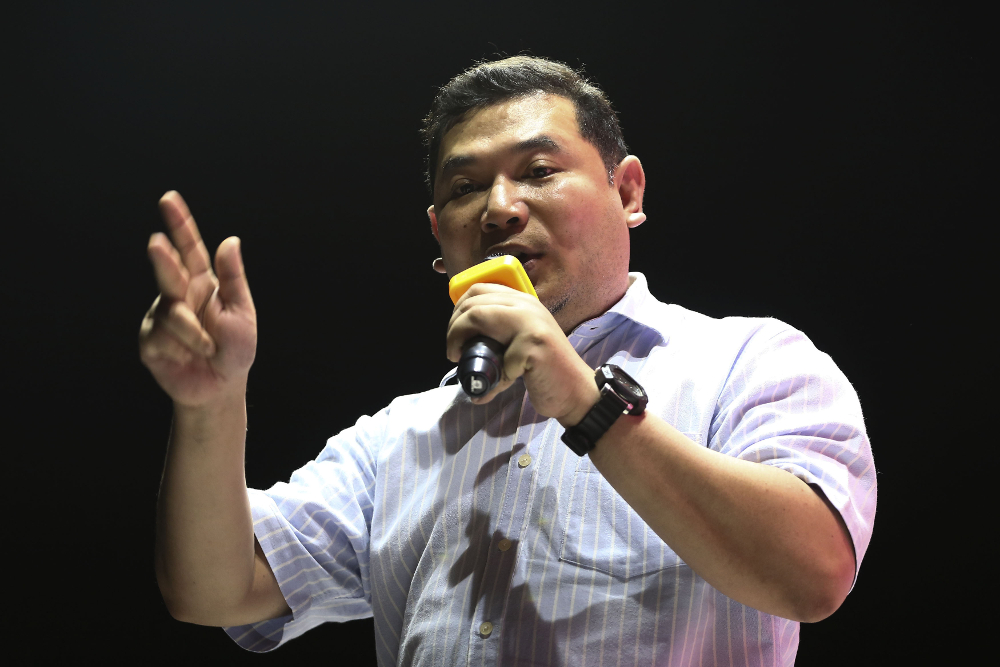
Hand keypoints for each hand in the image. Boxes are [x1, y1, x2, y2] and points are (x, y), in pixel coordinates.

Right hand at [139, 191, 256, 407]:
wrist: (219, 387)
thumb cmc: (235, 349)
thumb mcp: (242, 313)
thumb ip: (233, 279)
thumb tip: (231, 241)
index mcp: (203, 282)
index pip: (191, 249)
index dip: (180, 224)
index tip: (169, 199)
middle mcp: (179, 294)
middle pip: (168, 270)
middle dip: (163, 260)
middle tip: (157, 245)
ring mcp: (161, 315)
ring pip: (173, 315)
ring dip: (195, 336)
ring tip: (208, 350)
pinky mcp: (149, 339)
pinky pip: (163, 338)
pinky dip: (182, 349)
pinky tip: (187, 358)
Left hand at [446, 283, 598, 423]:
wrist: (576, 391)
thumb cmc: (544, 369)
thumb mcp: (520, 340)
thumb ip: (499, 332)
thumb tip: (463, 339)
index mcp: (522, 301)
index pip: (478, 289)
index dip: (457, 310)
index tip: (454, 334)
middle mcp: (526, 305)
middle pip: (472, 301)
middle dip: (453, 327)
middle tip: (454, 351)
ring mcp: (531, 322)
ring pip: (477, 316)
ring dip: (458, 339)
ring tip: (460, 359)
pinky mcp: (534, 344)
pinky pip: (497, 357)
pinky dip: (492, 375)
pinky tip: (502, 383)